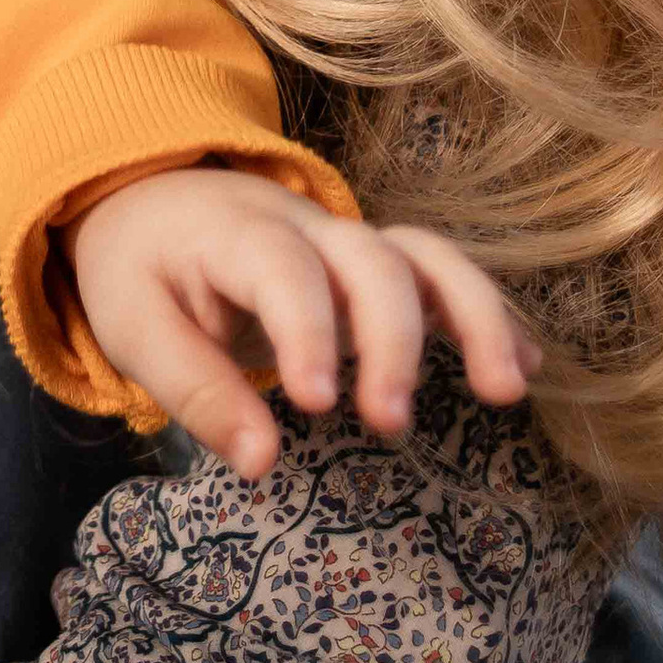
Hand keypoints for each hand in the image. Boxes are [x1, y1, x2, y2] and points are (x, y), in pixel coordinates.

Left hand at [68, 168, 540, 477]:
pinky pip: (441, 272)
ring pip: (426, 255)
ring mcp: (347, 242)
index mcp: (233, 231)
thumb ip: (195, 390)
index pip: (281, 268)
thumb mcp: (136, 324)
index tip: (315, 404)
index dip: (305, 329)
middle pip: (369, 259)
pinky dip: (488, 312)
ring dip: (473, 314)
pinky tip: (526, 366)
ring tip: (507, 389)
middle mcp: (305, 226)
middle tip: (389, 422)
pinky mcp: (375, 265)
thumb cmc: (143, 267)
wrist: (152, 198)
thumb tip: (262, 463)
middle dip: (392, 338)